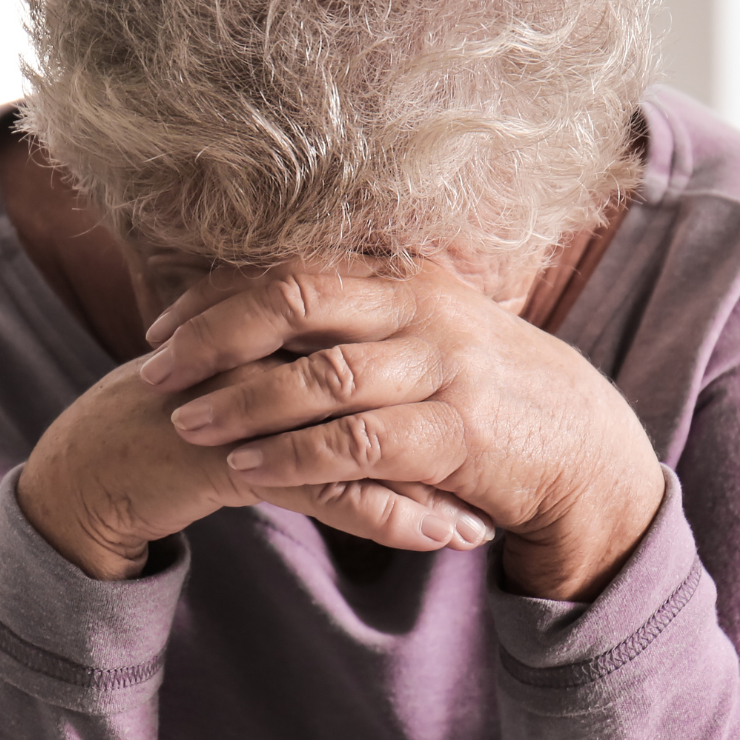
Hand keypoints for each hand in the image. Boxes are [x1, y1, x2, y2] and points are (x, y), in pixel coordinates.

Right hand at [20, 354, 498, 580]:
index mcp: (285, 317)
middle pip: (387, 382)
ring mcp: (244, 392)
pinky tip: (429, 540)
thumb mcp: (264, 394)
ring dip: (429, 484)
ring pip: (361, 433)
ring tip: (479, 527)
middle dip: (453, 436)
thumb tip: (403, 397)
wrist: (92, 459)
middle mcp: (269, 342)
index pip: (388, 346)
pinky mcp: (221, 447)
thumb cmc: (184, 421)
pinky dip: (382, 515)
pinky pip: (319, 483)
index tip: (506, 432)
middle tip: (511, 480)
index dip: (449, 388)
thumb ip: (324, 383)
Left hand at [141, 263, 666, 599]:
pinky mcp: (457, 433)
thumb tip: (263, 306)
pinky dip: (294, 457)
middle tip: (153, 370)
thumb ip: (359, 316)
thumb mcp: (430, 332)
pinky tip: (247, 473)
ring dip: (243, 402)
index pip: (291, 267)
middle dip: (213, 336)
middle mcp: (423, 307)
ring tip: (187, 425)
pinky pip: (357, 442)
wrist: (586, 448)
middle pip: (294, 301)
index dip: (216, 294)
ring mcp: (444, 368)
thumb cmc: (489, 391)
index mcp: (406, 275)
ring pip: (321, 375)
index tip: (159, 324)